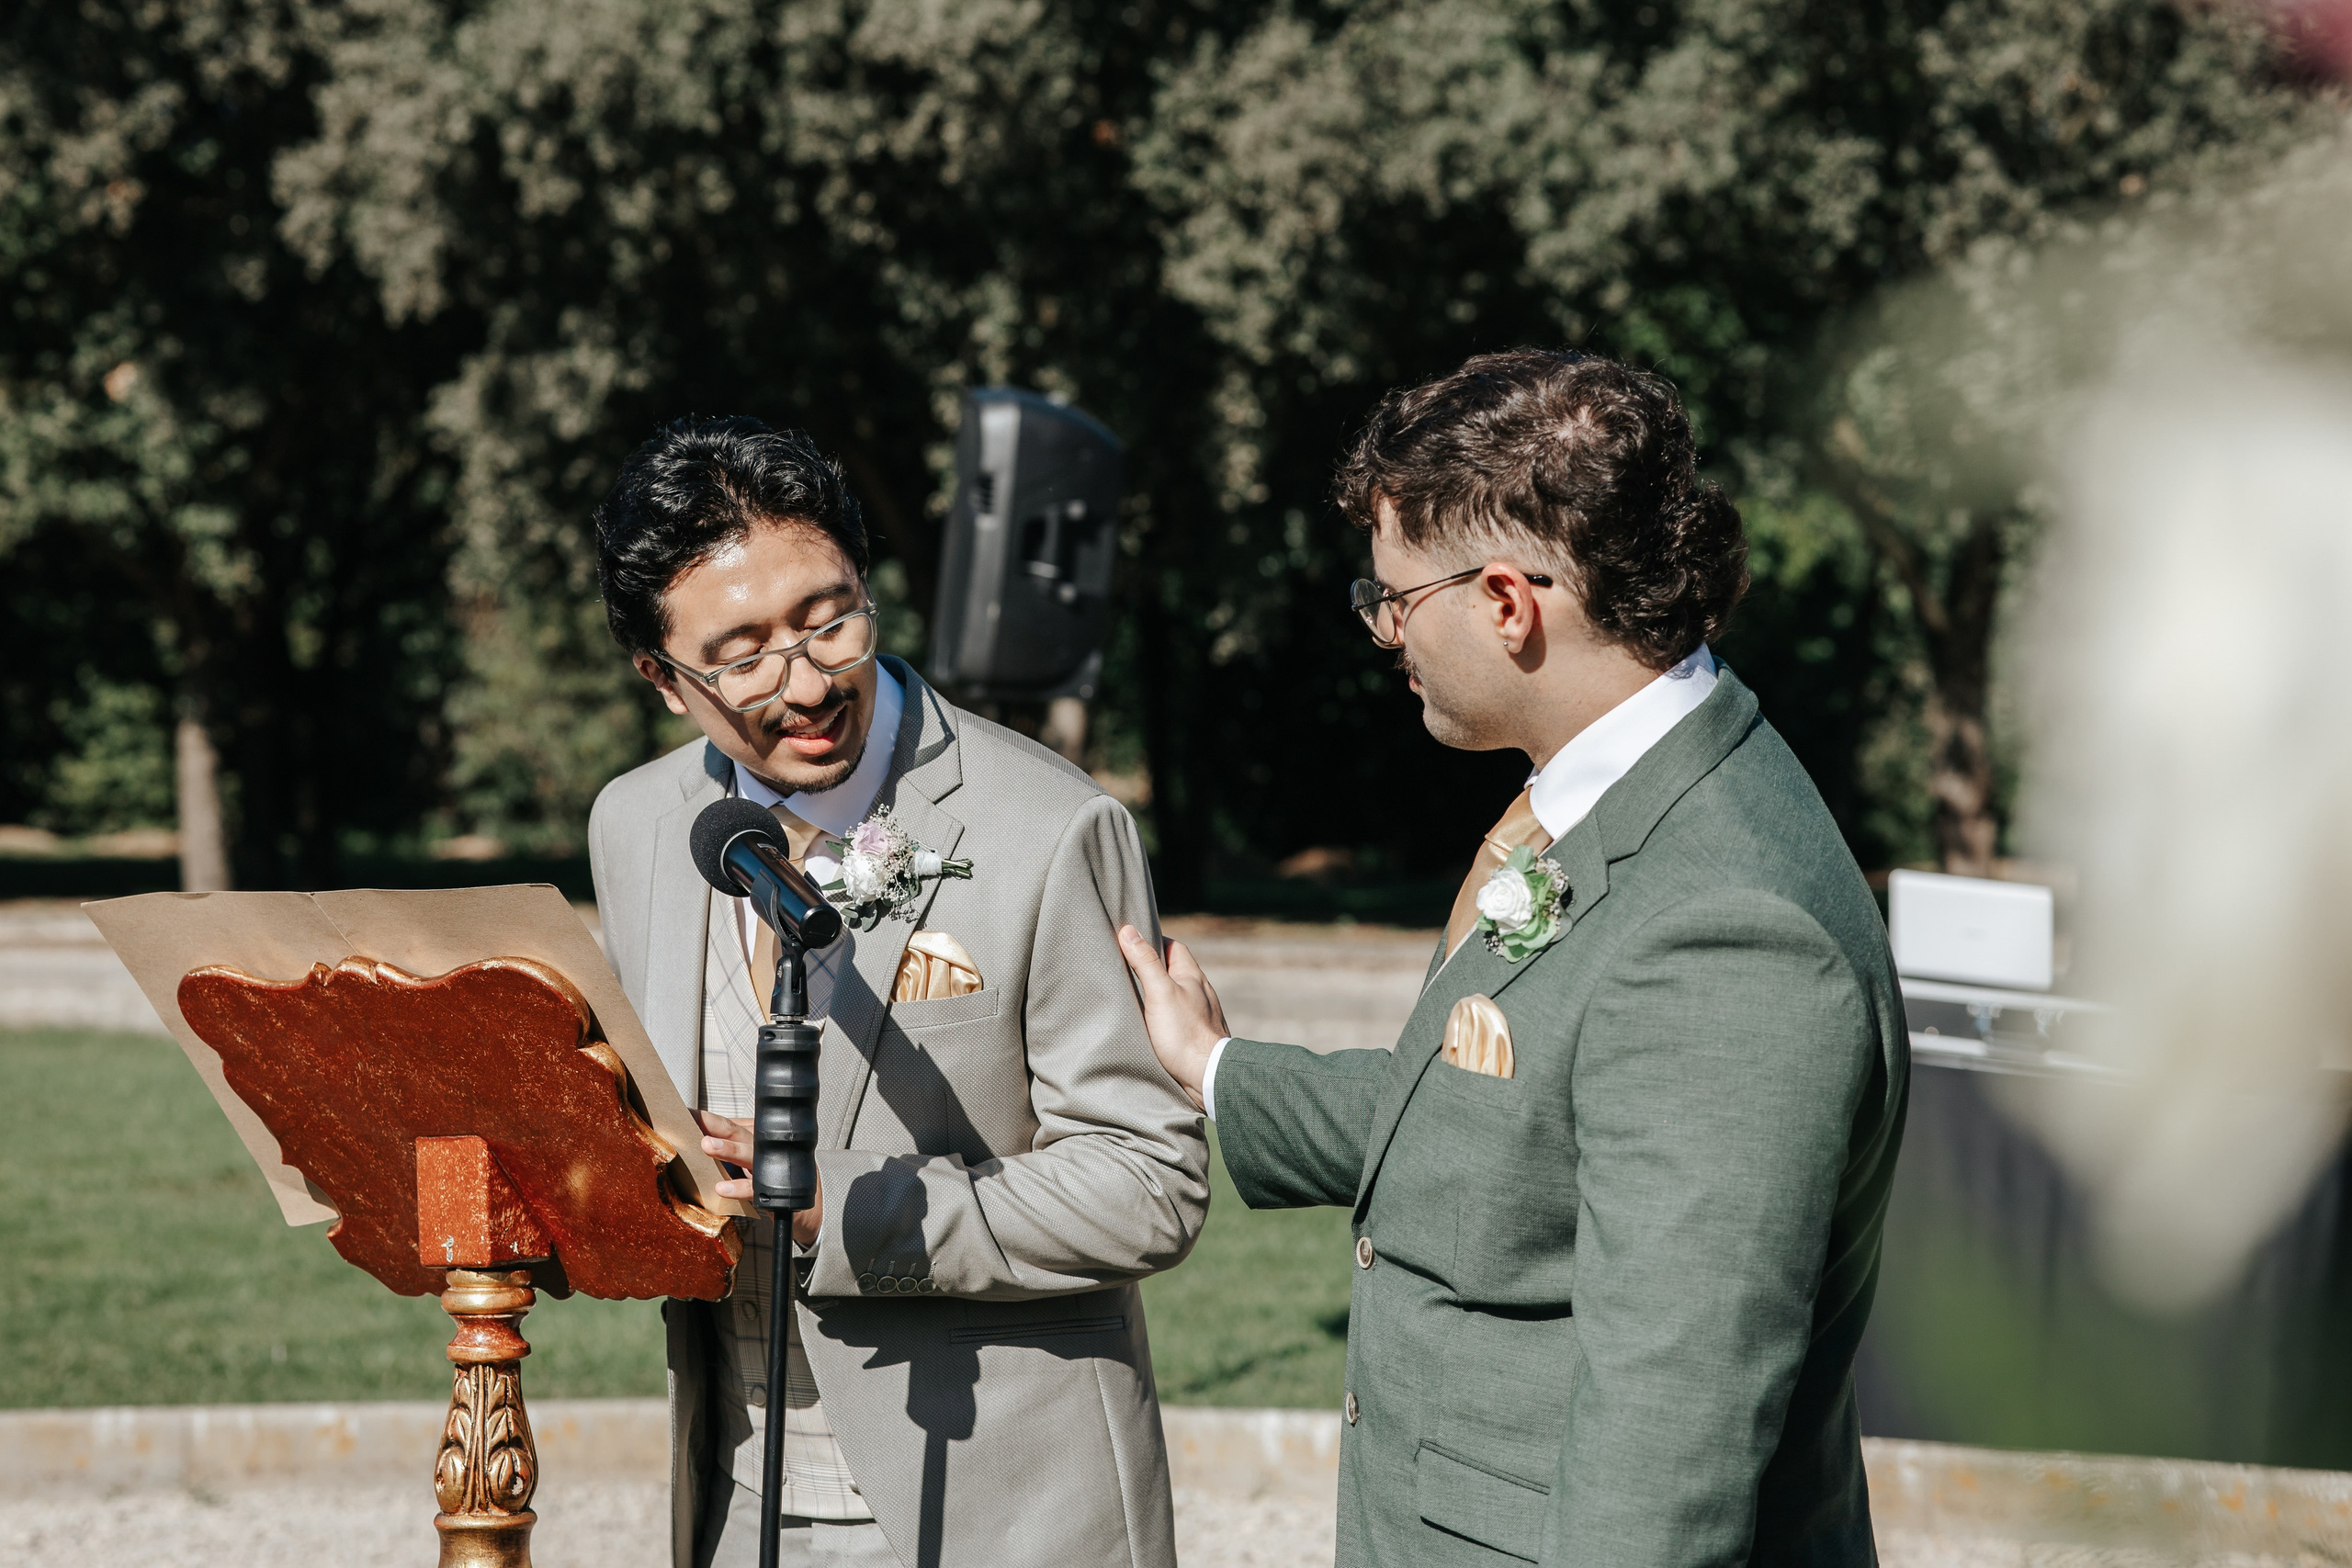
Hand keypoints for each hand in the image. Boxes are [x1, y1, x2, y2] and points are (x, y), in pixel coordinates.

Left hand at [697, 1111, 822, 1246]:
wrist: (807, 1200)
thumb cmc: (771, 1171)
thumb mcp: (750, 1152)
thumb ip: (728, 1143)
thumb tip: (696, 1130)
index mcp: (753, 1135)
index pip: (727, 1123)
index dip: (705, 1118)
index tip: (683, 1113)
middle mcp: (761, 1146)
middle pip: (738, 1132)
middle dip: (717, 1126)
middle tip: (695, 1121)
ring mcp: (767, 1166)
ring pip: (748, 1153)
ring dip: (728, 1149)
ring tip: (707, 1146)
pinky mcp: (771, 1188)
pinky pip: (754, 1187)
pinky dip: (738, 1187)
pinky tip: (721, 1188)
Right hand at [1116, 925, 1230, 1111]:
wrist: (1207, 1075)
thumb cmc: (1184, 1033)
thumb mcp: (1160, 992)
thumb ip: (1145, 962)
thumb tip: (1129, 930)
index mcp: (1192, 976)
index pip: (1174, 947)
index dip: (1154, 941)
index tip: (1132, 942)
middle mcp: (1198, 992)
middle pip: (1173, 970)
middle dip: (1152, 967)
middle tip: (1126, 967)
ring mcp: (1198, 1014)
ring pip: (1175, 994)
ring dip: (1157, 993)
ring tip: (1133, 995)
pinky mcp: (1194, 1034)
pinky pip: (1176, 1016)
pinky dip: (1162, 1014)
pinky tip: (1149, 1023)